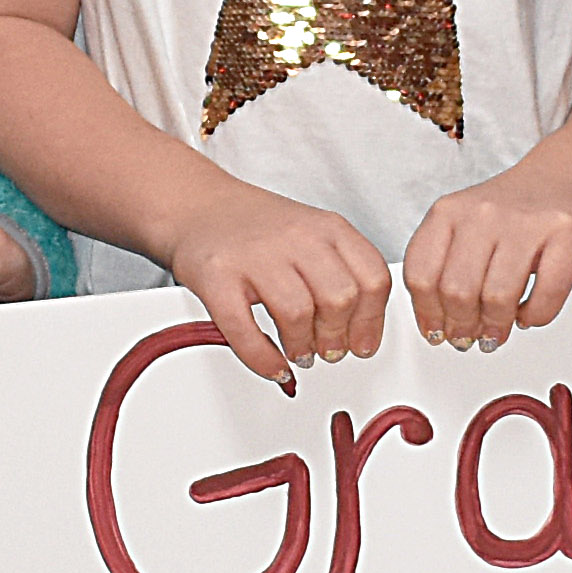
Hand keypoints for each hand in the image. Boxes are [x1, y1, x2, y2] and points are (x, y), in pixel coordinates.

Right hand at [168, 185, 389, 384]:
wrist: (199, 207)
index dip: (371, 321)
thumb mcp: (313, 235)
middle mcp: (295, 237)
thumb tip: (360, 331)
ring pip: (297, 314)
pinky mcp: (217, 277)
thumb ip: (341, 273)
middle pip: (339, 298)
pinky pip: (245, 329)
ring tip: (299, 352)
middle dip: (337, 337)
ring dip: (302, 347)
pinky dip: (263, 358)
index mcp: (327, 228)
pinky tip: (273, 365)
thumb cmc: (259, 230)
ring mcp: (254, 256)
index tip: (363, 344)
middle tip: (328, 351)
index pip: (372, 278)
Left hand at [401, 162, 571, 348]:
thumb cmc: (507, 212)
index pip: (421, 276)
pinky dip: (536, 315)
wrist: (562, 179)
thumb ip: (441, 267)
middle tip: (469, 338)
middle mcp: (483, 214)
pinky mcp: (565, 233)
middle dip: (462, 327)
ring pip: (498, 297)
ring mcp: (525, 222)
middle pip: (457, 292)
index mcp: (447, 212)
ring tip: (497, 330)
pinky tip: (528, 313)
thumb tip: (437, 325)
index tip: (437, 331)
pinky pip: (547, 294)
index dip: (428, 314)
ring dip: (497, 327)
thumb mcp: (460, 227)